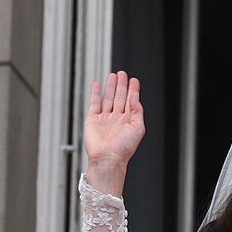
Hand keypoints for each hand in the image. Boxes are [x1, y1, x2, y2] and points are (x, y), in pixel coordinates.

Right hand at [83, 71, 143, 193]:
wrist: (108, 158)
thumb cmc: (124, 148)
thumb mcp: (138, 128)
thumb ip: (137, 112)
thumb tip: (136, 98)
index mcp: (129, 121)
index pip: (131, 101)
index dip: (132, 90)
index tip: (134, 80)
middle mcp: (117, 118)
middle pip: (119, 97)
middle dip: (121, 85)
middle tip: (122, 74)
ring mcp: (104, 118)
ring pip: (108, 98)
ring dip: (110, 87)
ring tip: (113, 75)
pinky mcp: (92, 119)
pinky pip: (94, 103)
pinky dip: (95, 93)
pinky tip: (97, 85)